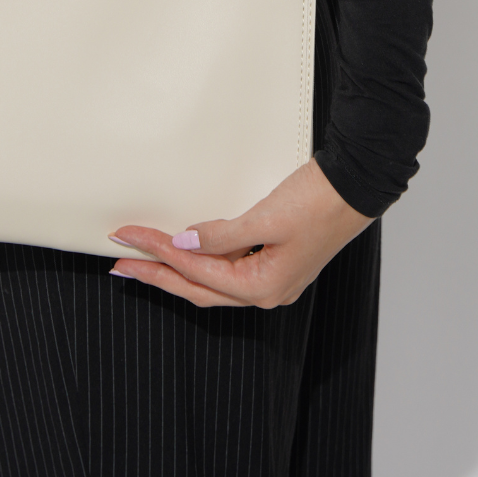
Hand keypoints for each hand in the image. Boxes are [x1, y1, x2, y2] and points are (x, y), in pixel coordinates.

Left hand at [107, 158, 372, 309]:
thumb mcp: (267, 216)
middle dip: (156, 274)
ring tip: (141, 258)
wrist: (358, 185)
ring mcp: (271, 279)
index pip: (196, 272)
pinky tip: (184, 252)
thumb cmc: (320, 201)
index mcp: (264, 287)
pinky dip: (200, 262)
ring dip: (175, 270)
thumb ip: (221, 234)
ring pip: (211, 282)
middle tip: (120, 261)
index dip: (158, 252)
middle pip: (198, 288)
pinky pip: (226, 269)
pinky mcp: (274, 261)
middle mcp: (266, 291)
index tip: (128, 236)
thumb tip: (183, 244)